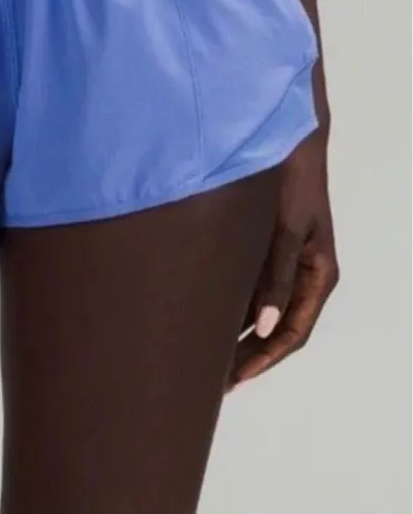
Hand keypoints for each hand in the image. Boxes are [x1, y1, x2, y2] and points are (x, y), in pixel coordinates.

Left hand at [227, 127, 338, 390]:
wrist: (284, 140)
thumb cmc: (291, 182)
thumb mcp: (286, 230)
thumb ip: (277, 278)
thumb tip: (266, 328)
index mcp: (318, 276)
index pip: (293, 333)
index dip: (263, 359)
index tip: (233, 380)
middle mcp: (301, 276)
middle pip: (276, 329)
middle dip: (247, 355)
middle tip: (211, 378)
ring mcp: (282, 263)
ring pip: (261, 311)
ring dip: (236, 333)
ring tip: (203, 354)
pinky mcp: (263, 249)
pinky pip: (250, 289)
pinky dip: (231, 306)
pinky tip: (204, 315)